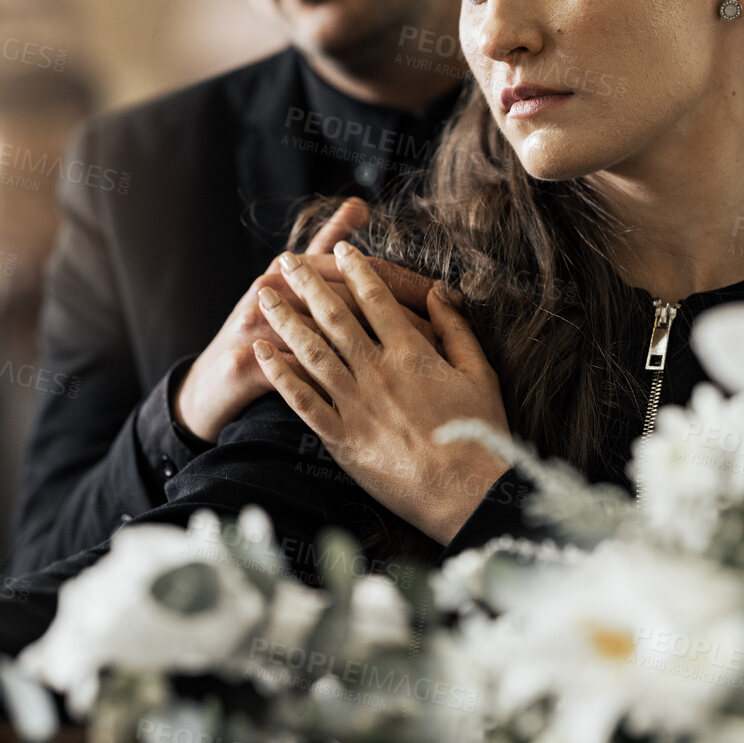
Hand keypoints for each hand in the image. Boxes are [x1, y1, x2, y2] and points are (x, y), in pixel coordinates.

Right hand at [174, 199, 437, 442]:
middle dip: (394, 316)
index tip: (441, 294)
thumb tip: (359, 203)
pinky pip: (295, 374)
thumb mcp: (288, 278)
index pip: (353, 268)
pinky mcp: (246, 366)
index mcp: (289, 269)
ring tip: (413, 362)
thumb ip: (325, 241)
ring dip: (371, 350)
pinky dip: (333, 382)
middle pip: (343, 297)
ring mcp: (255, 327)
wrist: (210, 385)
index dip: (400, 283)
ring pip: (322, 333)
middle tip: (438, 334)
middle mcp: (270, 290)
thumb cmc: (259, 325)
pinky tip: (367, 391)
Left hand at [253, 241, 510, 544]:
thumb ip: (456, 328)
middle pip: (334, 317)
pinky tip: (262, 353)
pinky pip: (302, 401)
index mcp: (412, 353)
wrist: (466, 493)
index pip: (376, 298)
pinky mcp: (342, 438)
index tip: (340, 249)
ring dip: (284, 319)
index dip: (355, 270)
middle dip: (307, 284)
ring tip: (264, 295)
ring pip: (311, 351)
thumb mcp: (481, 372)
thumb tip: (440, 291)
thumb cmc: (480, 433)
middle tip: (285, 260)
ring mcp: (356, 404)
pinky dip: (279, 374)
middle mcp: (378, 371)